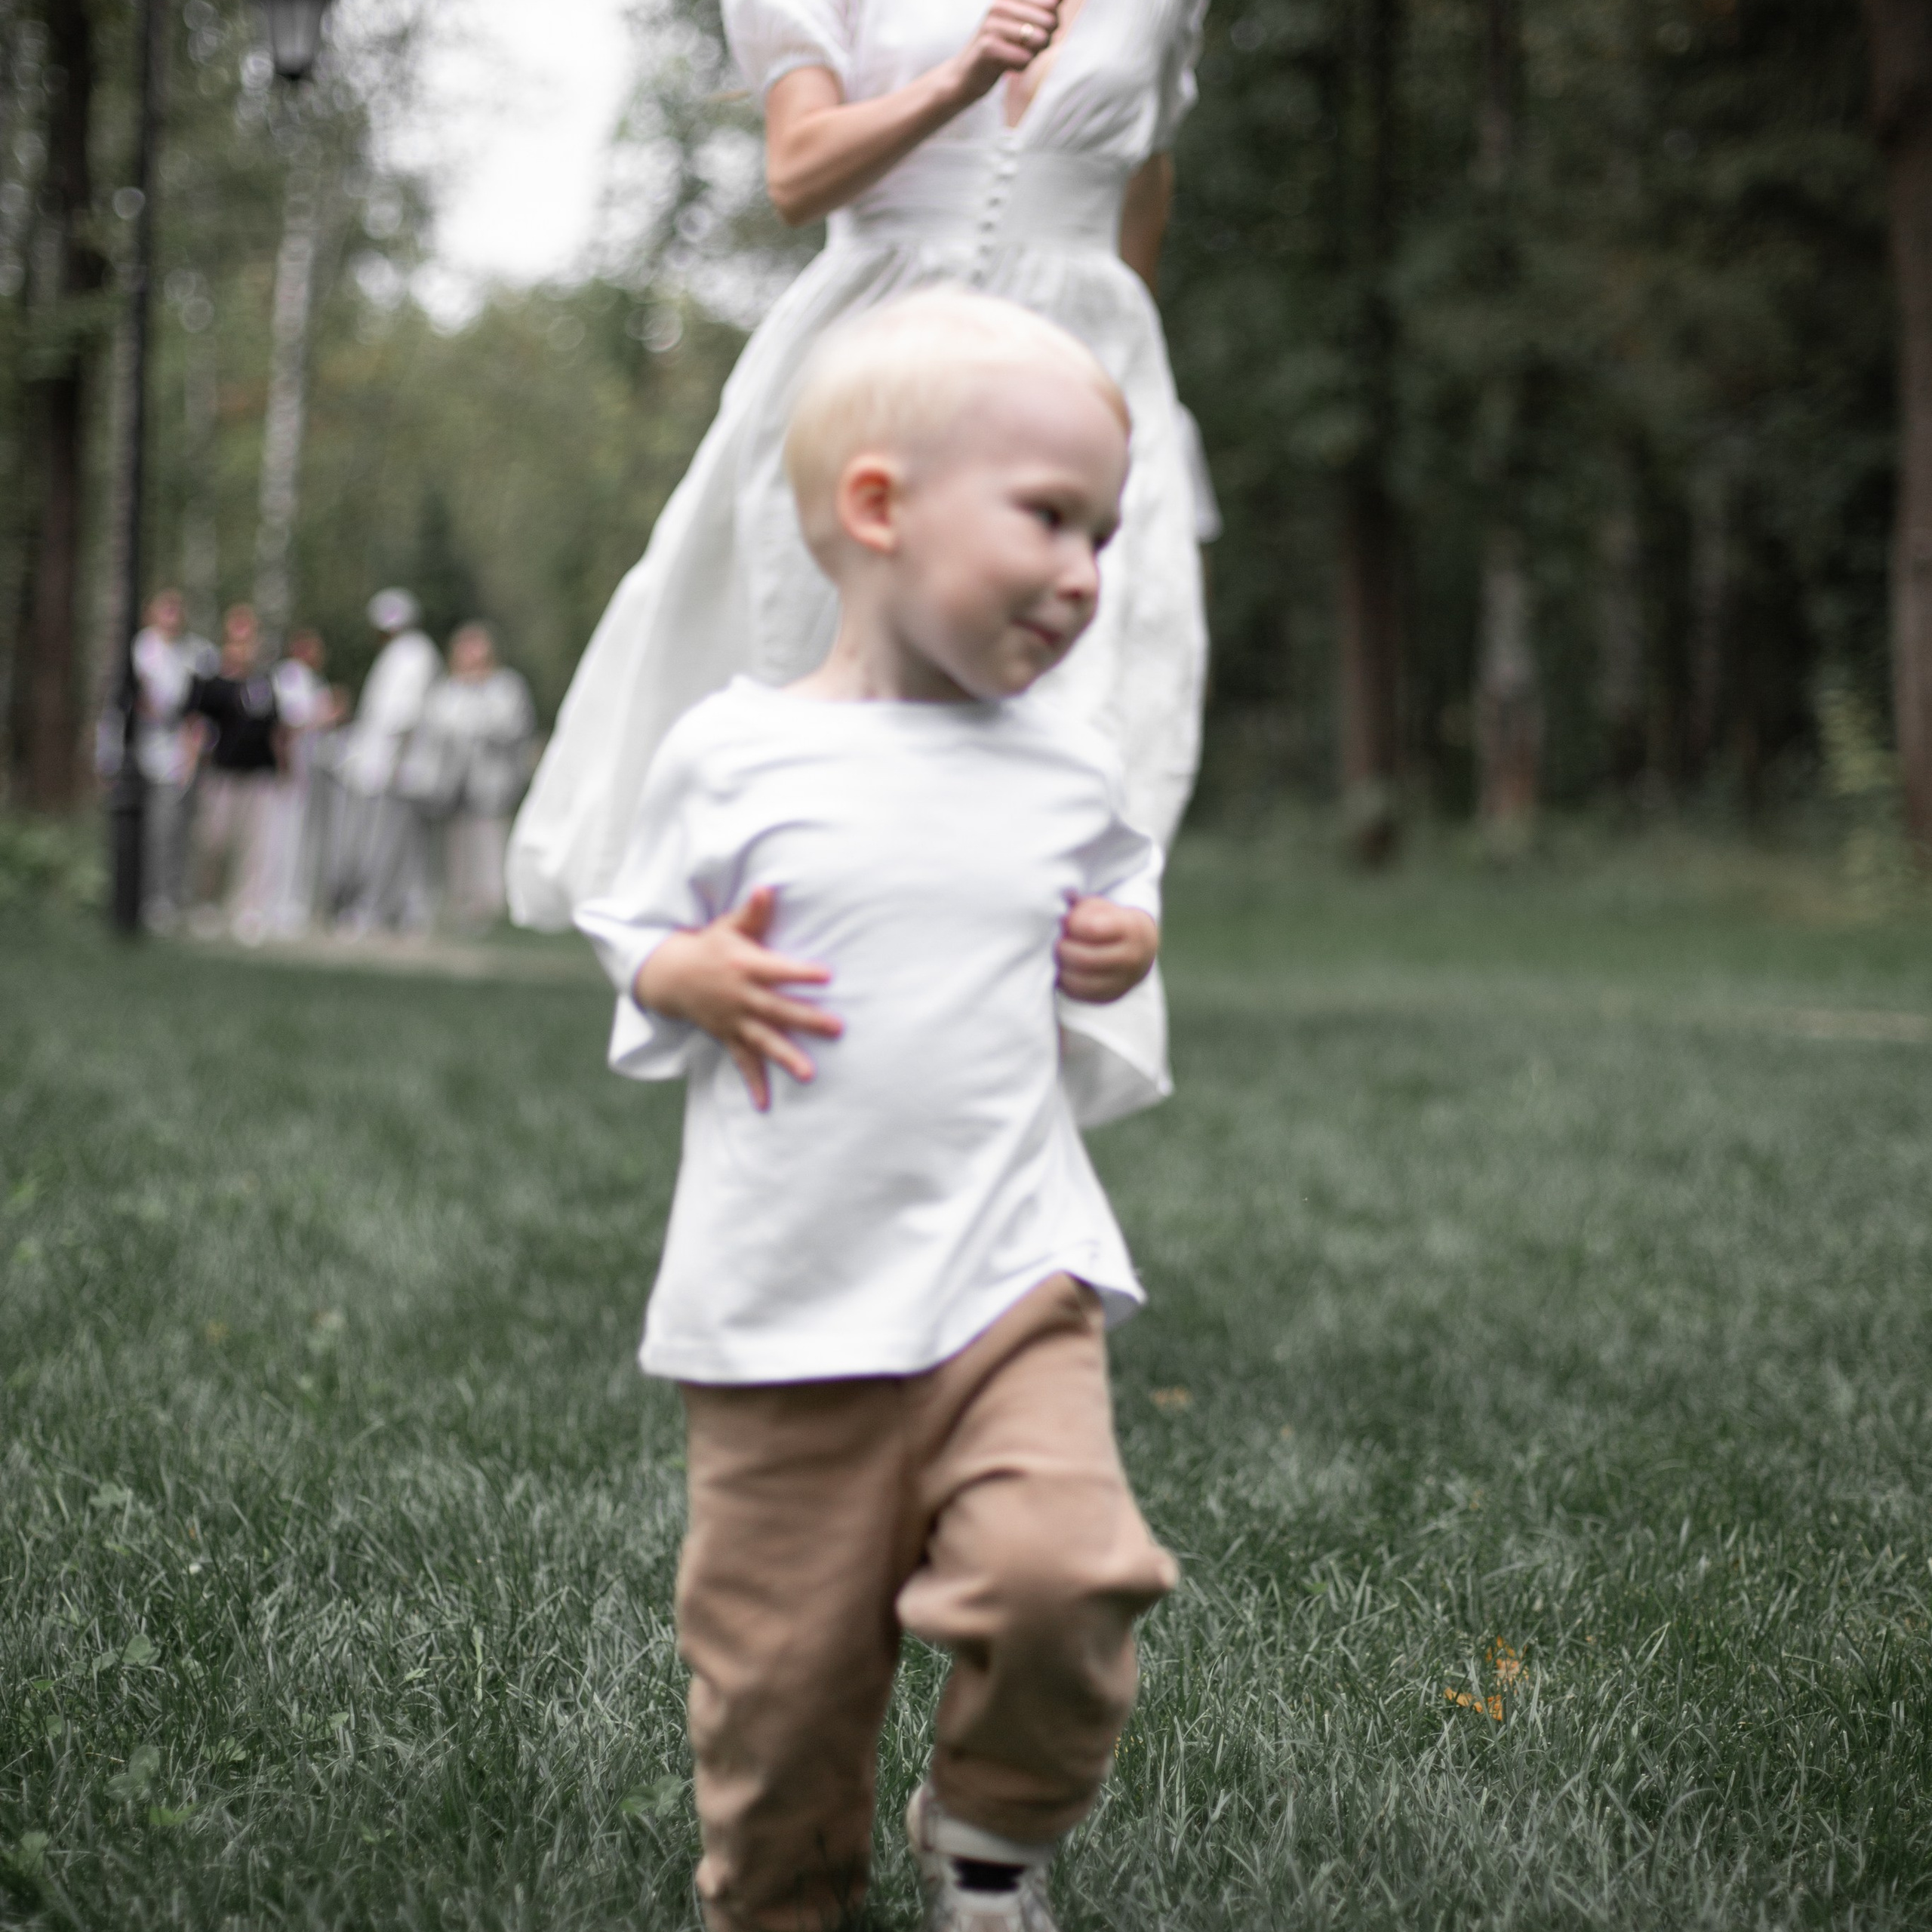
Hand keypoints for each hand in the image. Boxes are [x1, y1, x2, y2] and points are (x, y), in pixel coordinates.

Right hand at [634, 886, 841, 1111]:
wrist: (670, 975)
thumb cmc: (710, 946)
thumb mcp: (728, 926)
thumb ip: (752, 913)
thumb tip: (767, 889)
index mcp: (745, 966)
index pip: (778, 969)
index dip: (801, 972)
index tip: (828, 975)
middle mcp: (741, 996)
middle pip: (778, 1009)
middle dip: (807, 1019)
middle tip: (837, 1028)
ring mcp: (734, 1019)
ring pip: (763, 1040)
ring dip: (786, 1057)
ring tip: (809, 1074)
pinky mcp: (727, 1036)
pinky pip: (741, 1062)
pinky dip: (753, 1082)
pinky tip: (766, 1104)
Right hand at [945, 0, 1061, 104]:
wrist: (966, 75)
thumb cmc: (1003, 49)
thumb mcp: (1025, 24)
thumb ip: (1047, 10)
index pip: (1053, 3)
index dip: (1054, 22)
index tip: (1037, 32)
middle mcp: (1000, 4)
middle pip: (1050, 21)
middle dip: (1045, 40)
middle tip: (1026, 48)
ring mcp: (992, 24)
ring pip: (1039, 39)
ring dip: (1033, 54)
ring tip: (1017, 55)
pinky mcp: (988, 46)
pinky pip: (1024, 59)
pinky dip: (1021, 67)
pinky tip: (1007, 67)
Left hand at [1055, 897, 1157, 1003]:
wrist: (1140, 948)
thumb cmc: (1112, 922)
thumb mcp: (1102, 907)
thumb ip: (1082, 909)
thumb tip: (1064, 921)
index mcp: (1130, 929)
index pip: (1093, 929)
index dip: (1072, 925)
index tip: (1065, 921)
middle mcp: (1131, 958)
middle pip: (1085, 959)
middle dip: (1063, 949)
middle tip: (1059, 942)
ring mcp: (1122, 981)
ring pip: (1081, 982)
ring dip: (1062, 968)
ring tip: (1060, 956)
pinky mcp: (1110, 996)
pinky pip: (1080, 994)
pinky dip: (1065, 981)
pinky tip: (1065, 969)